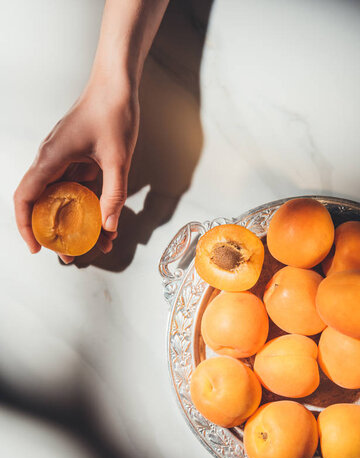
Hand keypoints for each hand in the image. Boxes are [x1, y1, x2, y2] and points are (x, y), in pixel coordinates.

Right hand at [14, 75, 138, 261]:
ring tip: (95, 244)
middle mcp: (51, 160)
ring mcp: (63, 159)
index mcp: (51, 158)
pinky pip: (76, 188)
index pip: (26, 198)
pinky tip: (107, 221)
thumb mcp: (117, 158)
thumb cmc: (113, 112)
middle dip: (54, 232)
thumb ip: (113, 194)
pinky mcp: (76, 158)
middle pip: (42, 203)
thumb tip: (109, 227)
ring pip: (62, 198)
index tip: (37, 248)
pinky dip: (88, 205)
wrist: (118, 83)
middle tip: (70, 256)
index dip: (26, 226)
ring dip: (75, 222)